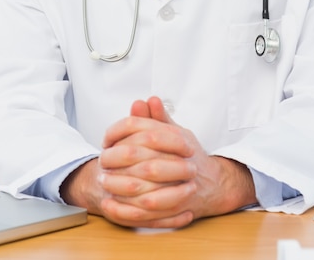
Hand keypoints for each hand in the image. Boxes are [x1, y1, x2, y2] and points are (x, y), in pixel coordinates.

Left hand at [97, 96, 255, 227]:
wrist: (212, 184)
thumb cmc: (188, 154)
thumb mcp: (176, 131)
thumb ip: (158, 118)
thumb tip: (146, 100)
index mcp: (181, 140)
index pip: (148, 133)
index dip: (123, 135)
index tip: (106, 139)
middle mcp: (183, 163)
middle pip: (146, 163)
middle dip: (119, 163)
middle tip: (102, 161)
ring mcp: (182, 188)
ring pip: (147, 191)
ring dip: (122, 188)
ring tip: (104, 183)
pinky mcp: (177, 210)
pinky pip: (150, 214)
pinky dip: (128, 210)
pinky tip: (111, 205)